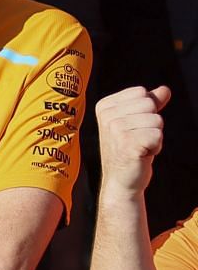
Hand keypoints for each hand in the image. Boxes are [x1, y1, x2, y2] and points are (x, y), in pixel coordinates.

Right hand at [96, 85, 170, 199]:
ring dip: (155, 136)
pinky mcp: (128, 144)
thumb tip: (165, 89)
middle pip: (149, 104)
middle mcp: (107, 116)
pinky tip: (142, 154)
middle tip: (137, 138)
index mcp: (105, 107)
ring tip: (139, 147)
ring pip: (157, 120)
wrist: (121, 180)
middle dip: (152, 123)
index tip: (133, 127)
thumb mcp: (136, 122)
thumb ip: (150, 103)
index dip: (145, 110)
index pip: (141, 93)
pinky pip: (158, 136)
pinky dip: (156, 147)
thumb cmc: (129, 149)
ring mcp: (115, 130)